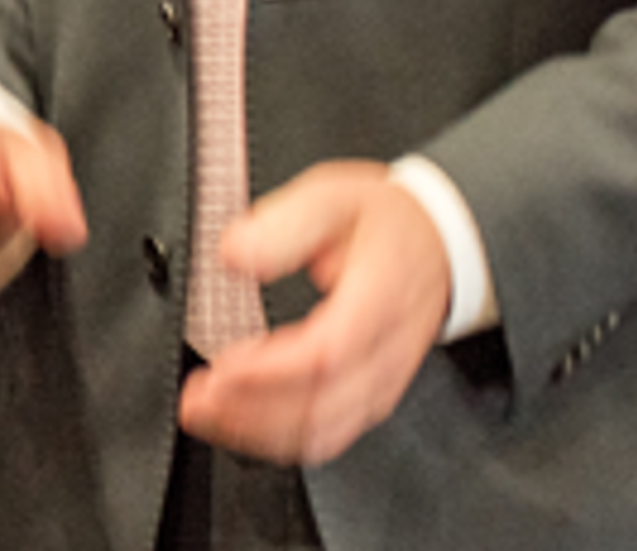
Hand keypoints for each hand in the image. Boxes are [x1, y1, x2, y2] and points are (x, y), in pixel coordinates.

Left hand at [175, 160, 451, 464]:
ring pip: (325, 431)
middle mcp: (386, 351)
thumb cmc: (386, 222)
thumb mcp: (333, 196)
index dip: (269, 371)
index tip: (221, 369)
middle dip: (250, 412)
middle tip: (196, 400)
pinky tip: (245, 427)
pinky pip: (332, 434)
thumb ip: (283, 225)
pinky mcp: (375, 394)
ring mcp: (384, 380)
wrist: (441, 241)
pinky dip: (283, 441)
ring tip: (208, 416)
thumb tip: (234, 253)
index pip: (326, 354)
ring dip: (259, 433)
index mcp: (379, 300)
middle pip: (321, 406)